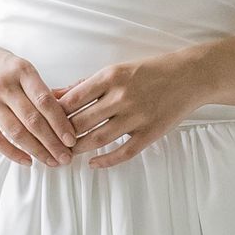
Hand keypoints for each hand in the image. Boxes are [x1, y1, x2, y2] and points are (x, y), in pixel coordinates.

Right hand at [0, 37, 76, 165]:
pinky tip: (27, 160)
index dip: (60, 123)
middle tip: (66, 157)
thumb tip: (71, 107)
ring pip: (16, 132)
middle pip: (33, 120)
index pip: (45, 101)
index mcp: (22, 70)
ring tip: (51, 161)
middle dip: (52, 142)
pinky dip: (12, 153)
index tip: (71, 139)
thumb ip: (43, 88)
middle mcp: (4, 85)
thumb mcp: (22, 66)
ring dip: (37, 150)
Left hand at [57, 51, 201, 165]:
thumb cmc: (150, 71)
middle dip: (62, 136)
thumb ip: (86, 85)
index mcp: (111, 77)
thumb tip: (56, 95)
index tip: (45, 121)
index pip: (73, 99)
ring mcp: (137, 116)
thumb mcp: (116, 70)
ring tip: (66, 154)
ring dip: (78, 149)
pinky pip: (123, 152)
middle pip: (81, 122)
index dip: (55, 114)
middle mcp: (122, 96)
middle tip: (50, 143)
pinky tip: (93, 163)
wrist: (190, 76)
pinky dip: (105, 160)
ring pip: (98, 138)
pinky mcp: (150, 132)